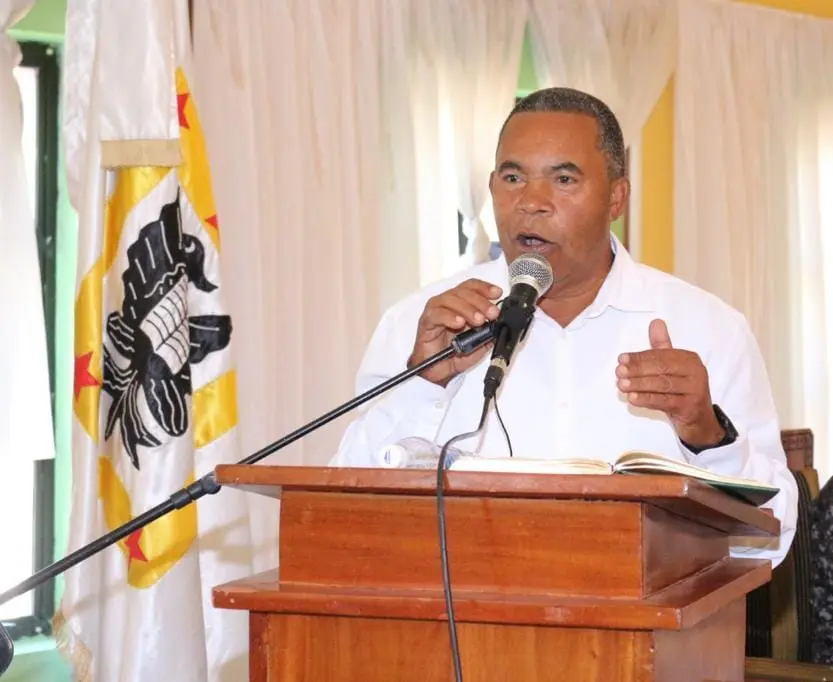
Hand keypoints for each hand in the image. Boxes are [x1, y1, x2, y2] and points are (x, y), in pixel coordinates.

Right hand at [408, 279, 501, 385]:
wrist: (439, 371)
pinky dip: (449, 316)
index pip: (472, 287)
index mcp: (461, 304)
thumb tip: (501, 324)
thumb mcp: (480, 343)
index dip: (485, 287)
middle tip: (492, 314)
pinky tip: (459, 323)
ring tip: (478, 321)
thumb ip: (490, 332)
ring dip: (467, 308)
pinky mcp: (426, 322)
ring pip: (450, 299)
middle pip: (463, 291)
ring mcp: (436, 311)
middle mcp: (448, 303)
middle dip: (481, 301)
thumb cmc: (455, 354)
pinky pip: (436, 314)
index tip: (497, 293)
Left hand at [616, 319, 725, 447]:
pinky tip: (632, 398)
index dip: (640, 357)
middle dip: (637, 370)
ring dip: (639, 384)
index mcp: (689, 359)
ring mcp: (695, 390)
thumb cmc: (682, 391)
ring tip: (622, 385)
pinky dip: (647, 399)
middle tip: (619, 372)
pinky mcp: (690, 407)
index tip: (622, 359)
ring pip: (662, 385)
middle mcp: (696, 372)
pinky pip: (665, 401)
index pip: (661, 355)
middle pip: (661, 368)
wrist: (699, 421)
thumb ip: (662, 346)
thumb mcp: (673, 368)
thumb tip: (656, 322)